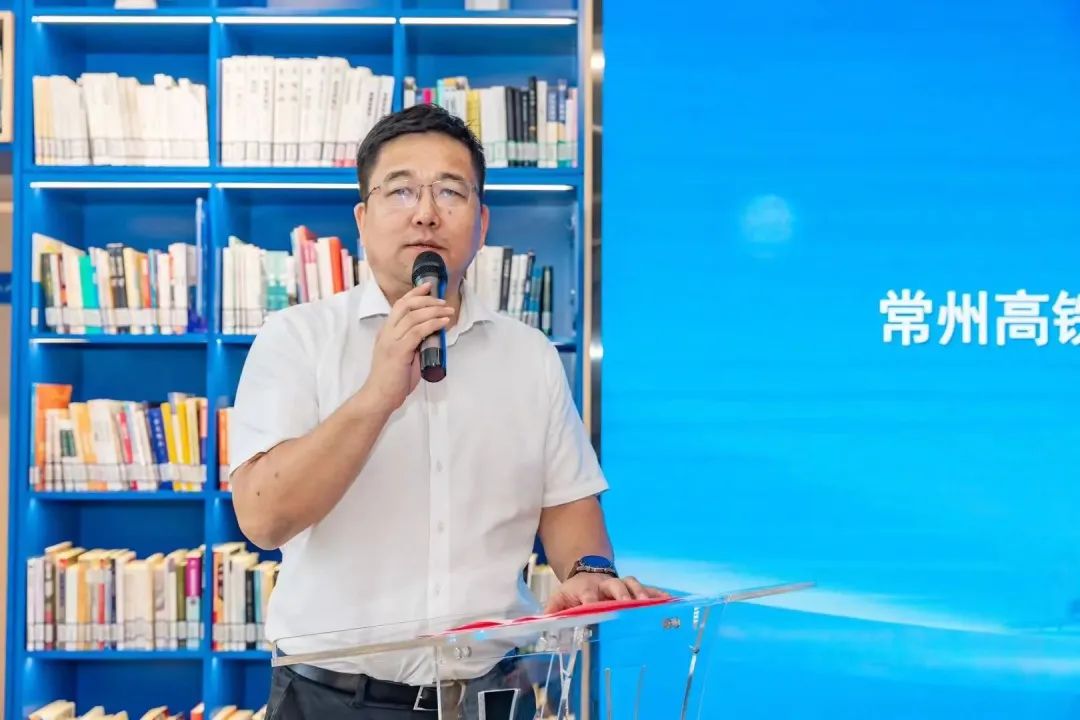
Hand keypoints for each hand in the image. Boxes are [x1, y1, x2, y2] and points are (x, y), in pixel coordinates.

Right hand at [362, 282, 453, 411]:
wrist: (379, 397)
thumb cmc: (393, 380)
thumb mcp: (404, 356)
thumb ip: (415, 343)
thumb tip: (433, 334)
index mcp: (386, 332)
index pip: (399, 305)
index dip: (414, 293)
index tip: (428, 286)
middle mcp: (387, 332)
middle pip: (406, 305)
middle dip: (427, 300)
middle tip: (443, 302)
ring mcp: (391, 341)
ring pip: (414, 316)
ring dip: (434, 311)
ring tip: (448, 311)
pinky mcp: (398, 351)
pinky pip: (418, 331)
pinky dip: (433, 324)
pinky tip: (443, 323)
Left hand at [544, 573, 669, 613]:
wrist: (586, 573)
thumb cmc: (574, 591)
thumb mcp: (559, 598)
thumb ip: (552, 610)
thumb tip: (541, 622)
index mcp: (586, 589)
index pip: (589, 596)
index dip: (592, 602)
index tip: (595, 610)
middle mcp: (605, 585)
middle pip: (614, 587)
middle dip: (621, 594)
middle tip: (627, 603)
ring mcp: (620, 584)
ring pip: (632, 584)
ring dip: (641, 593)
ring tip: (649, 604)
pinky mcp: (632, 587)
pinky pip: (647, 588)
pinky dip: (658, 593)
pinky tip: (669, 600)